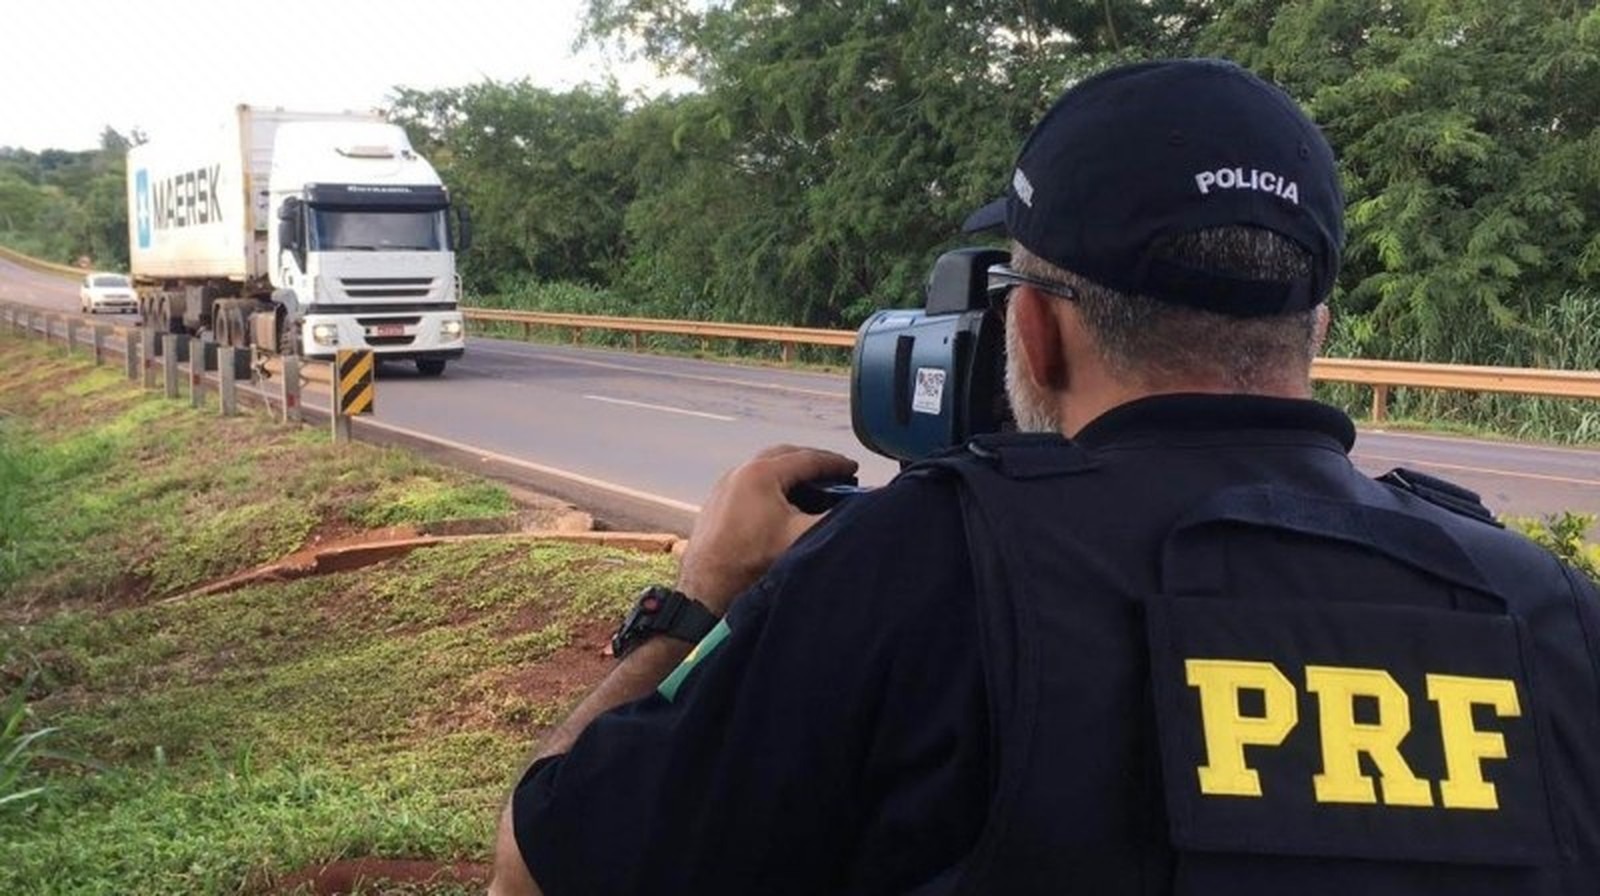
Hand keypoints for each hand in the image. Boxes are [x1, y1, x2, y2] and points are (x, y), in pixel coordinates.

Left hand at [676, 445, 858, 615]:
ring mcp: (724, 486)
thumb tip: (858, 511)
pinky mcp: (717, 502)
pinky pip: (750, 483)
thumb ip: (833, 519)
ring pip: (765, 468)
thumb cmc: (750, 561)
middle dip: (812, 461)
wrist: (707, 588)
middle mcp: (739, 472)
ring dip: (789, 472)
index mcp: (761, 474)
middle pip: (784, 455)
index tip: (853, 467)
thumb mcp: (801, 538)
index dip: (835, 463)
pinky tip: (781, 503)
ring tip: (811, 485)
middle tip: (834, 471)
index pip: (807, 459)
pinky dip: (771, 485)